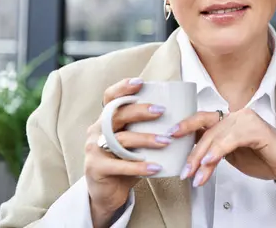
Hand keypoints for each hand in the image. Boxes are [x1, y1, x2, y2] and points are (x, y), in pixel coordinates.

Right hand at [84, 78, 170, 227]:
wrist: (107, 193)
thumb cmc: (126, 161)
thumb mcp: (134, 141)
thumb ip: (147, 128)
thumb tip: (181, 113)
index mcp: (106, 120)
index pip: (110, 98)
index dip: (123, 88)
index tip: (140, 82)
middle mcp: (97, 131)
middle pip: (117, 115)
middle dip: (140, 111)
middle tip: (162, 111)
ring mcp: (94, 149)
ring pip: (121, 140)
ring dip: (146, 139)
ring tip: (166, 141)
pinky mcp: (96, 169)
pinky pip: (120, 166)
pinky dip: (139, 166)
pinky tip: (156, 166)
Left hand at [171, 108, 275, 187]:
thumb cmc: (263, 158)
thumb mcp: (231, 155)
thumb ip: (213, 150)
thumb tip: (190, 156)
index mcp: (230, 118)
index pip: (202, 119)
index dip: (185, 125)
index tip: (169, 137)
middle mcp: (237, 114)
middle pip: (206, 128)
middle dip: (192, 151)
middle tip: (184, 170)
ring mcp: (247, 119)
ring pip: (216, 136)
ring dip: (203, 158)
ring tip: (196, 175)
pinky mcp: (256, 129)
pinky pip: (231, 139)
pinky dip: (218, 151)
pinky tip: (209, 162)